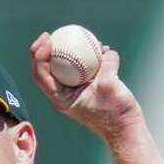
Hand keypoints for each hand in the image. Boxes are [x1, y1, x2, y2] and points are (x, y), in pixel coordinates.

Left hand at [29, 32, 143, 141]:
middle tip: (49, 34)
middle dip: (43, 50)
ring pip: (66, 66)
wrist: (125, 128)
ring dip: (69, 51)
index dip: (38, 56)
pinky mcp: (90, 86)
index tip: (46, 39)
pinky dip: (91, 56)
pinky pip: (86, 67)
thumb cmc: (115, 113)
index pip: (41, 76)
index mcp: (61, 98)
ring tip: (75, 35)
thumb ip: (106, 67)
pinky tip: (103, 47)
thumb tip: (105, 51)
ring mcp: (77, 90)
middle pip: (47, 69)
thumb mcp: (110, 87)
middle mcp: (65, 93)